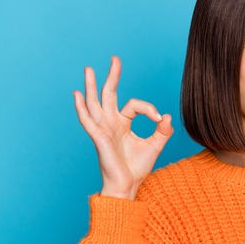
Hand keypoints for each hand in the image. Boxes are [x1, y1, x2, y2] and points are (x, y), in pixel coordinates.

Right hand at [73, 56, 172, 199]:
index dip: (149, 109)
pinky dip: (81, 108)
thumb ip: (162, 131)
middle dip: (112, 76)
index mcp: (123, 123)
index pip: (133, 105)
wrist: (128, 185)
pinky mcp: (98, 137)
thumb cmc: (137, 168)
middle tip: (115, 58)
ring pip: (95, 103)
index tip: (159, 120)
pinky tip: (77, 95)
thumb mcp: (155, 146)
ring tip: (89, 69)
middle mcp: (110, 123)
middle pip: (109, 94)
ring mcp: (102, 129)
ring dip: (91, 86)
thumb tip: (167, 116)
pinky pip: (88, 120)